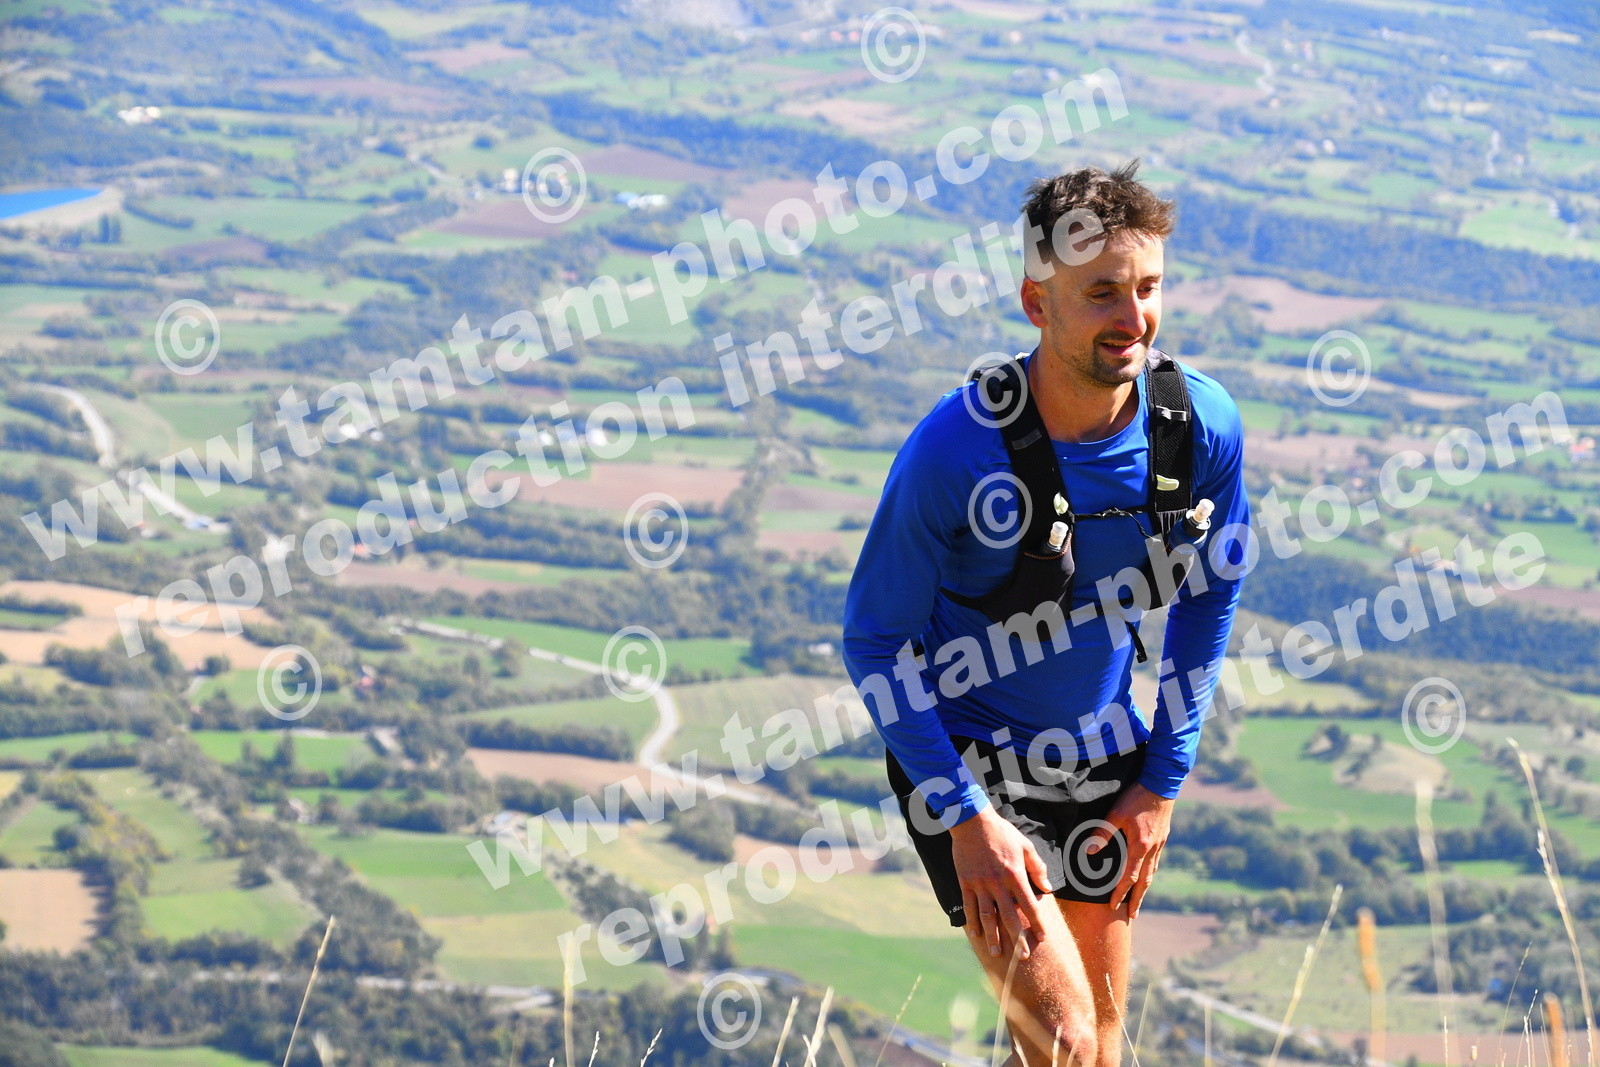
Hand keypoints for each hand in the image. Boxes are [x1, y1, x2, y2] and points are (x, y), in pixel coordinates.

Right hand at [949, 806, 1052, 958]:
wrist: (972, 821)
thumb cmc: (1002, 833)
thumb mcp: (1026, 846)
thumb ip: (1037, 869)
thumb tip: (1048, 889)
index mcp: (1014, 875)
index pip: (1029, 905)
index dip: (1037, 923)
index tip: (1041, 938)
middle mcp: (997, 883)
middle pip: (1008, 917)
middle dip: (1017, 939)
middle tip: (1022, 958)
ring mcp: (979, 884)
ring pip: (987, 916)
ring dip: (992, 936)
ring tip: (996, 953)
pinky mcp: (965, 882)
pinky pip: (969, 906)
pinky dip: (972, 921)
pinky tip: (975, 934)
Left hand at [1084, 782, 1173, 918]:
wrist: (1162, 783)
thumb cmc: (1137, 797)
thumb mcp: (1116, 813)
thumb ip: (1103, 833)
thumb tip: (1090, 852)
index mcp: (1140, 846)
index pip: (1129, 877)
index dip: (1120, 893)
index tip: (1113, 906)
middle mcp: (1152, 849)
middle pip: (1145, 881)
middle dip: (1137, 900)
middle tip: (1132, 915)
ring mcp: (1160, 844)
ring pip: (1152, 872)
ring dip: (1145, 889)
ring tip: (1140, 900)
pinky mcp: (1163, 837)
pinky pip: (1156, 862)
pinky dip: (1150, 873)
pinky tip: (1147, 874)